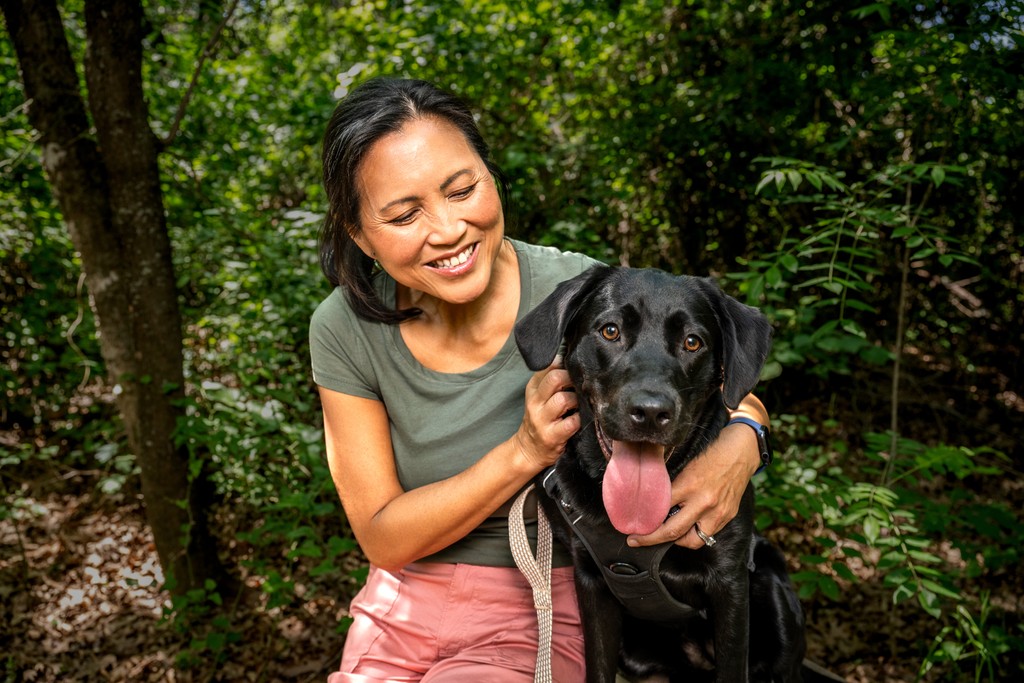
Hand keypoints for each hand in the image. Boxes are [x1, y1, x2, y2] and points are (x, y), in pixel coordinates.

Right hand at [512, 361, 579, 471]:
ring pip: (563, 399)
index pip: (548, 366)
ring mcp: (542, 420)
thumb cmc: (540, 418)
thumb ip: (551, 379)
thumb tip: (572, 359)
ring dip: (577, 400)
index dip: (565, 363)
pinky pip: (571, 422)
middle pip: (555, 378)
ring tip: (581, 404)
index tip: (575, 367)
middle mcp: (535, 402)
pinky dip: (580, 419)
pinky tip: (581, 419)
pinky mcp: (551, 436)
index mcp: (533, 388)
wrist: (528, 449)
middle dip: (572, 378)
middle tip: (581, 385)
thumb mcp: (539, 396)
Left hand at [626, 421, 759, 548]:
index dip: (644, 521)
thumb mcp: (686, 467)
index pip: (660, 510)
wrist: (740, 453)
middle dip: (650, 539)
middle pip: (672, 531)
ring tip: (666, 534)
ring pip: (692, 541)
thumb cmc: (712, 456)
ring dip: (676, 540)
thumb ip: (672, 487)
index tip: (633, 527)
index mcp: (689, 486)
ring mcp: (717, 513)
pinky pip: (707, 535)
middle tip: (636, 540)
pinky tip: (686, 528)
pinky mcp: (727, 517)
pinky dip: (694, 534)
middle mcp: (704, 503)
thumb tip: (653, 503)